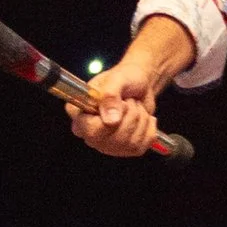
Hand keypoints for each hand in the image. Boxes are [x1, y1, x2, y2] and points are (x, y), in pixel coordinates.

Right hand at [65, 15, 193, 160]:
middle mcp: (87, 128)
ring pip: (125, 146)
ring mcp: (105, 140)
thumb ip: (111, 96)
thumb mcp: (120, 79)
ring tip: (138, 109)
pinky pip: (137, 149)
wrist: (143, 82)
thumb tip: (108, 119)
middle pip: (108, 141)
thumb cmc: (127, 76)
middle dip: (128, 120)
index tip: (120, 105)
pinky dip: (148, 134)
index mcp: (78, 110)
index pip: (84, 129)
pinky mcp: (123, 147)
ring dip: (140, 125)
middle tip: (131, 103)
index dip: (105, 121)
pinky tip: (145, 121)